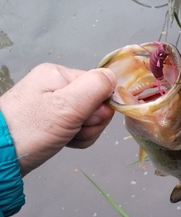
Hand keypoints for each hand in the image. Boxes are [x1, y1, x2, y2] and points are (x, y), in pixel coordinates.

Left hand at [0, 63, 116, 175]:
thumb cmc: (31, 129)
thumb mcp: (66, 106)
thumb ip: (94, 88)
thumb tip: (113, 77)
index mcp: (59, 74)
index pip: (99, 85)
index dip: (100, 106)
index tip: (85, 119)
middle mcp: (56, 85)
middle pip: (95, 103)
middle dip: (91, 122)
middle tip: (73, 130)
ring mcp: (53, 104)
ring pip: (88, 118)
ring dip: (84, 132)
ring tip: (67, 138)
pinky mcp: (51, 122)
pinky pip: (77, 127)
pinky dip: (76, 138)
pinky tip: (65, 142)